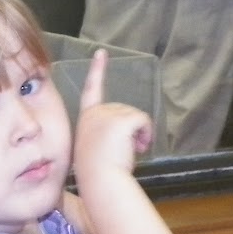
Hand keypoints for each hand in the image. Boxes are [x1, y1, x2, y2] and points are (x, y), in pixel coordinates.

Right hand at [72, 49, 153, 178]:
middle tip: (124, 152)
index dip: (97, 70)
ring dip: (139, 135)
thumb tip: (99, 166)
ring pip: (136, 117)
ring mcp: (108, 114)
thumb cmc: (96, 176)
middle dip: (131, 130)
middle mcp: (95, 112)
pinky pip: (144, 121)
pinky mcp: (122, 119)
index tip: (102, 53)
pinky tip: (140, 148)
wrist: (100, 181)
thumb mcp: (91, 153)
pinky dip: (146, 134)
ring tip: (129, 153)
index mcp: (86, 120)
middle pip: (124, 111)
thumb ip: (100, 141)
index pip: (91, 90)